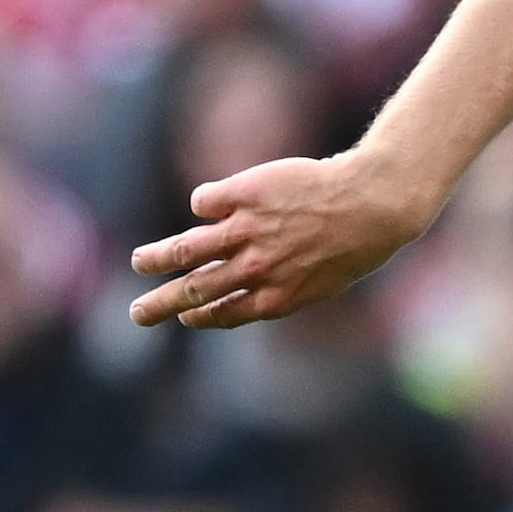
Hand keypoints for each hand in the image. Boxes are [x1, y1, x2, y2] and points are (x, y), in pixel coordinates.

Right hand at [127, 148, 439, 330]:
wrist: (374, 201)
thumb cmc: (357, 241)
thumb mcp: (324, 280)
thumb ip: (284, 287)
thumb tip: (245, 289)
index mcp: (277, 296)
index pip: (225, 313)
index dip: (201, 317)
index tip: (186, 316)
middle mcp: (257, 268)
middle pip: (196, 290)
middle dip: (162, 304)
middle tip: (138, 314)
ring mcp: (248, 231)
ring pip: (186, 248)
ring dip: (158, 258)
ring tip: (140, 262)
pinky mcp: (244, 194)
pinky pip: (204, 201)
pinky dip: (204, 204)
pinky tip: (211, 203)